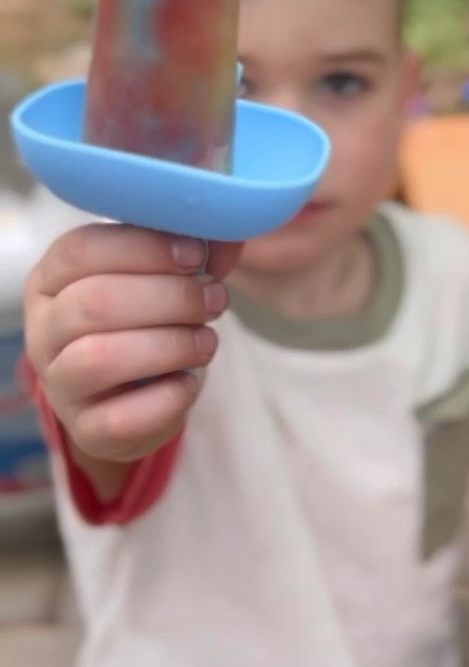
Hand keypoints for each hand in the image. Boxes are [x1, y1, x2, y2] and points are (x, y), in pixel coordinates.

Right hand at [25, 225, 241, 470]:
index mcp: (52, 279)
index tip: (194, 255)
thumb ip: (190, 255)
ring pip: (99, 358)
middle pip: (94, 302)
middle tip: (215, 299)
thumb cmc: (144, 323)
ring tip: (206, 341)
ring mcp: (59, 384)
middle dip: (169, 297)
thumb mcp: (161, 280)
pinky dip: (168, 397)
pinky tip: (189, 382)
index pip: (81, 251)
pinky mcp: (87, 429)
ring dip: (170, 345)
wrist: (133, 399)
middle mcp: (44, 330)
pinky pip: (121, 417)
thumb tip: (226, 237)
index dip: (143, 249)